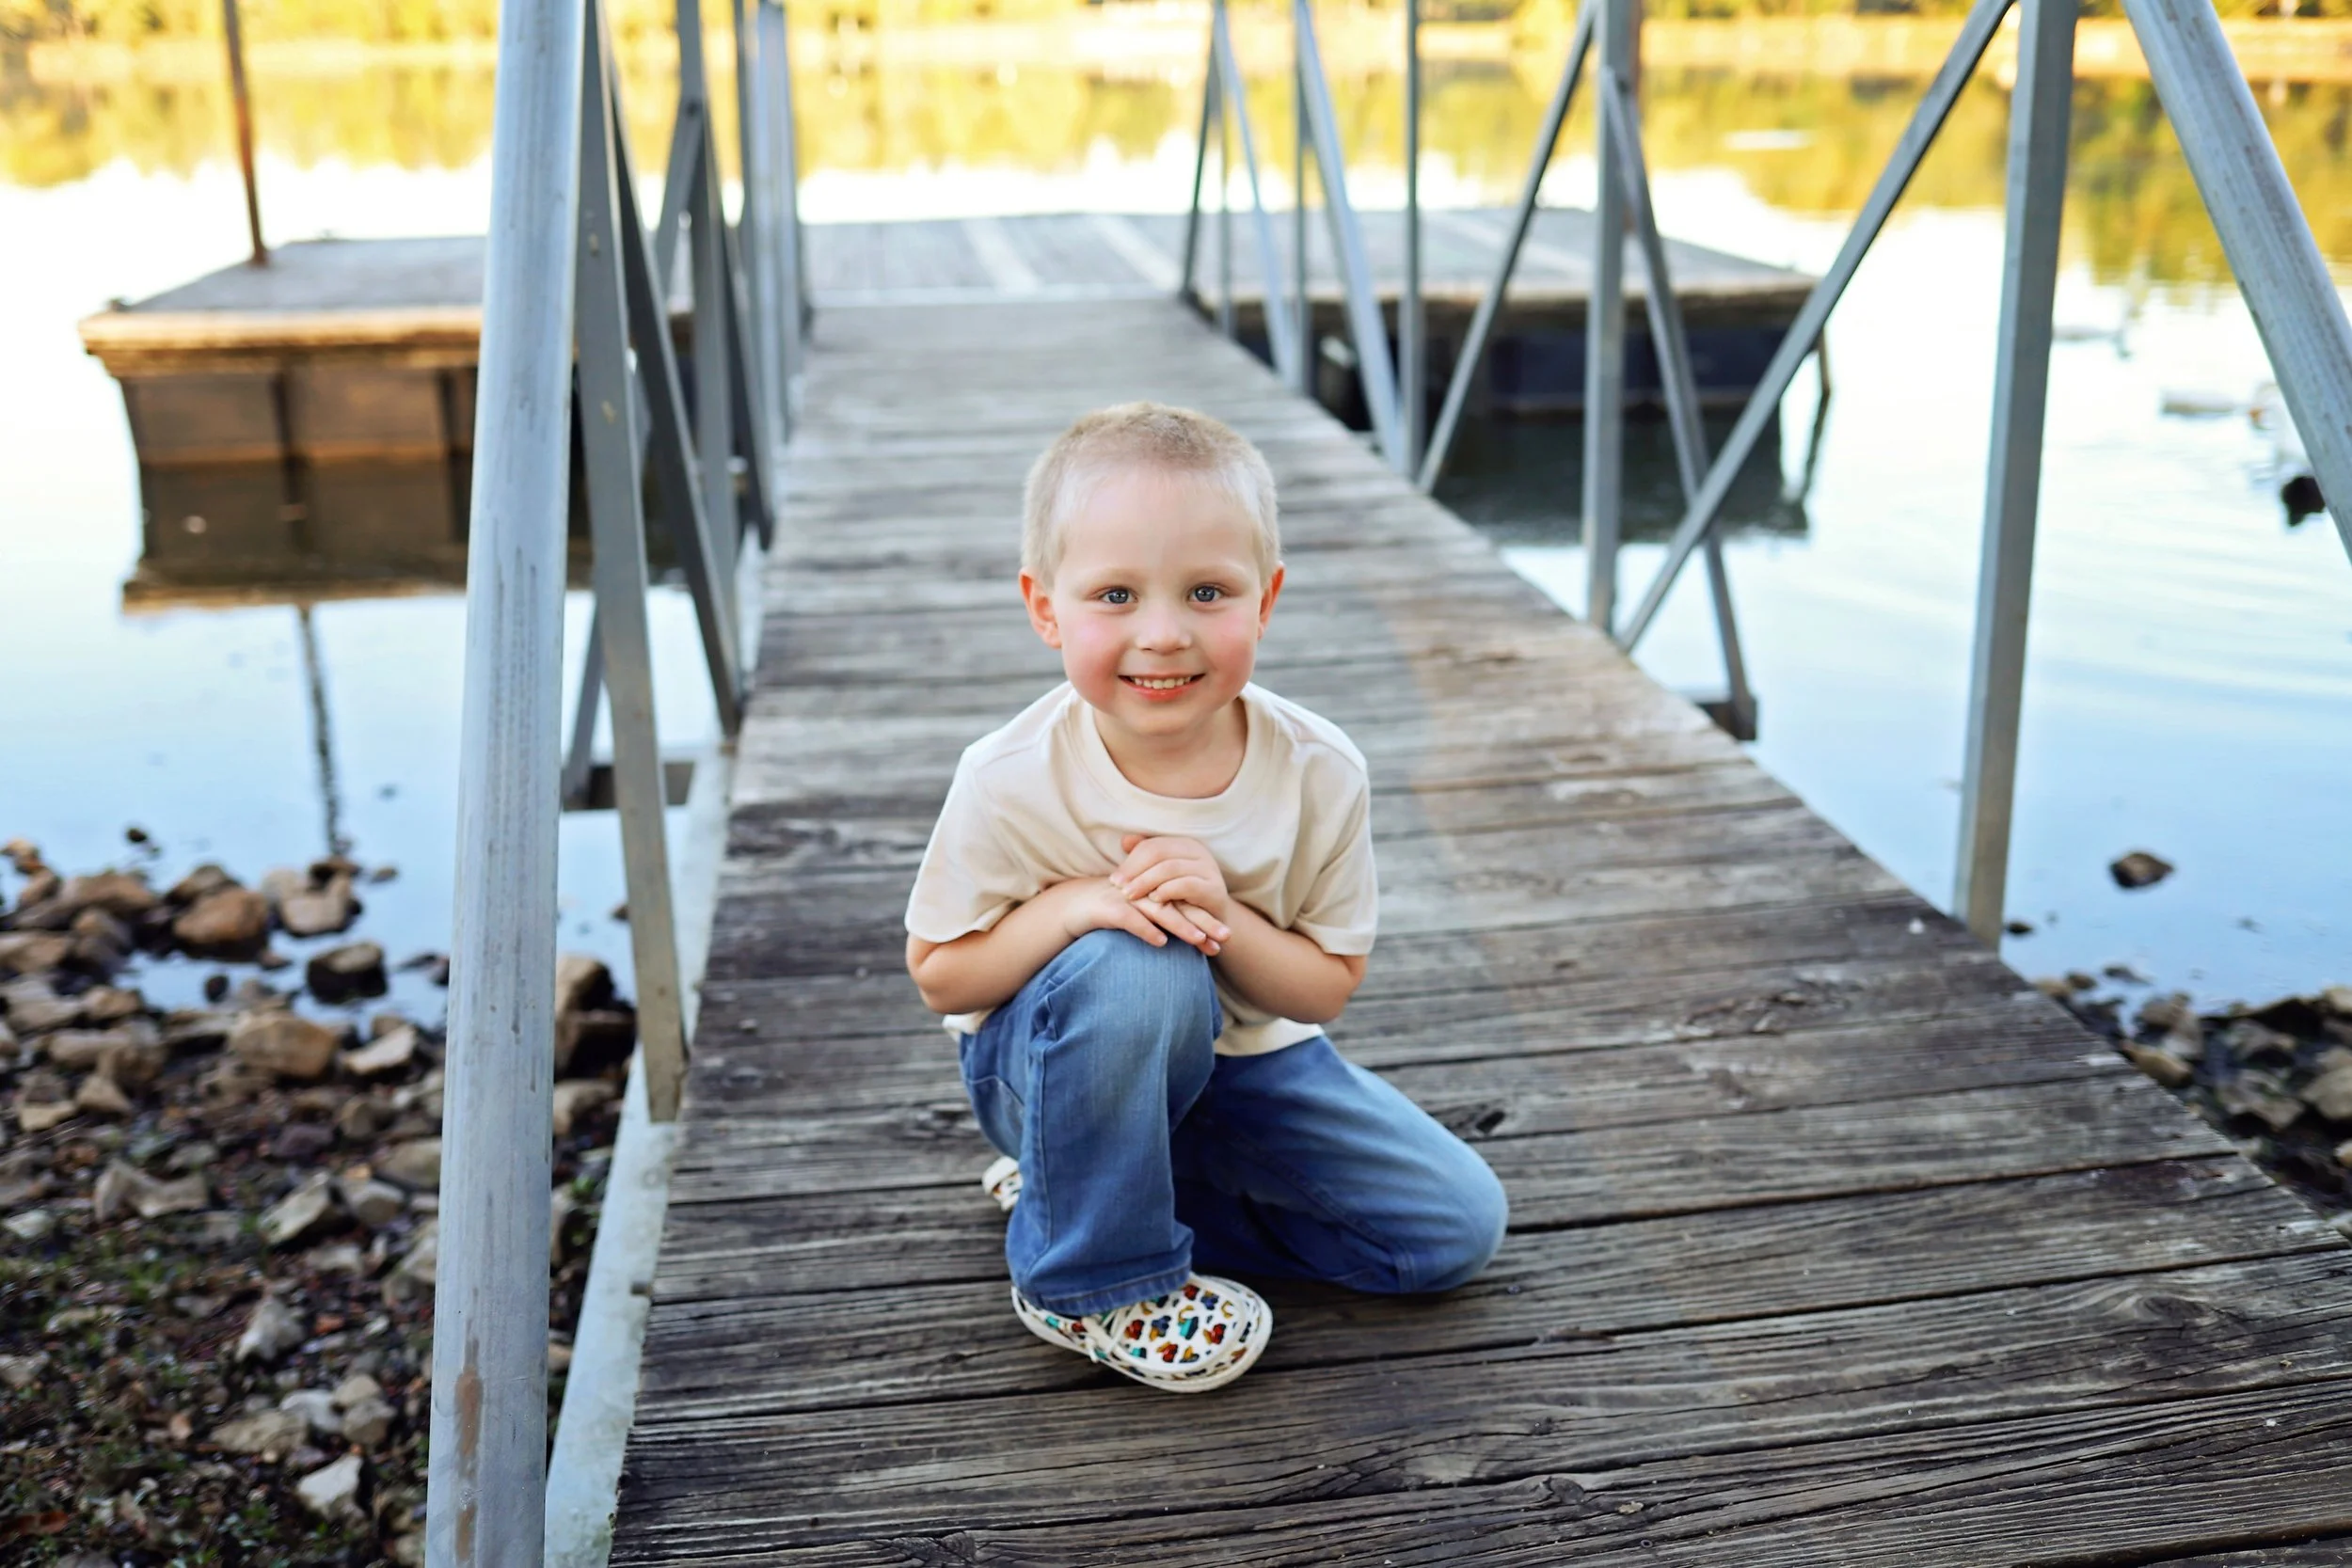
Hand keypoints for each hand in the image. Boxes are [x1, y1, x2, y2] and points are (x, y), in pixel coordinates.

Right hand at [1054, 875, 1221, 955]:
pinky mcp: (1109, 909)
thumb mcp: (1139, 916)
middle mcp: (1145, 894)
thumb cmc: (1110, 914)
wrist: (1073, 906)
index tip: (1226, 938)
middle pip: (1180, 907)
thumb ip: (1162, 924)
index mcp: (1154, 894)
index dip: (1206, 920)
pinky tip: (1160, 942)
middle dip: (1204, 922)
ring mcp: (1127, 900)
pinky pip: (1130, 919)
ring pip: (1158, 912)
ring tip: (1199, 939)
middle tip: (1225, 937)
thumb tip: (1191, 943)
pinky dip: (1145, 929)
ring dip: (1180, 925)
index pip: (1186, 906)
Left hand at [1111, 834, 1231, 952]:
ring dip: (1146, 881)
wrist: (1214, 925)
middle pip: (1160, 853)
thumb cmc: (1182, 900)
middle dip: (1135, 870)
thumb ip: (1146, 860)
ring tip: (1129, 895)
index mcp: (1185, 845)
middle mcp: (1199, 852)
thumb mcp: (1162, 880)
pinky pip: (1187, 885)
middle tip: (1118, 887)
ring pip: (1171, 867)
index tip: (1114, 880)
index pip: (1153, 845)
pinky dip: (1167, 891)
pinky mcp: (1214, 889)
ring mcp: (1209, 869)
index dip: (1131, 861)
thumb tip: (1125, 841)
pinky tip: (1153, 900)